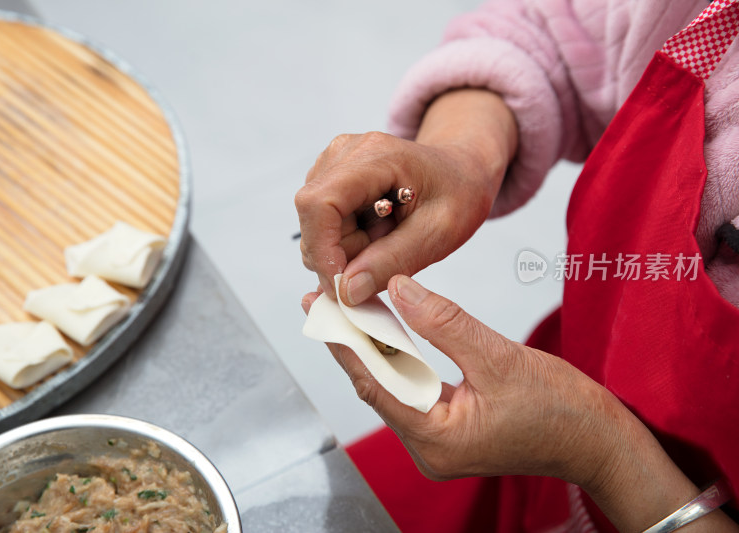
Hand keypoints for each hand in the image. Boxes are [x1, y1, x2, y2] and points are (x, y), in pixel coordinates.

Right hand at [295, 89, 517, 305]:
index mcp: (375, 156)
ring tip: (388, 237)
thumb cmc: (457, 194)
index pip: (319, 204)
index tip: (344, 285)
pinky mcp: (329, 178)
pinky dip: (346, 240)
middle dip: (343, 254)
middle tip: (388, 252)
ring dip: (347, 248)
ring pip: (315, 227)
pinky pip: (321, 225)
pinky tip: (376, 230)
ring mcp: (333, 162)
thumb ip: (392, 261)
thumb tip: (346, 290)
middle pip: (314, 220)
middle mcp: (344, 152)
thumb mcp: (439, 233)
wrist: (460, 171)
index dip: (322, 250)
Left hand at [304, 274, 608, 483]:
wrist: (599, 443)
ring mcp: (439, 441)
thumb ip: (444, 323)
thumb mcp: (499, 359)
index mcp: (436, 440)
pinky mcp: (451, 429)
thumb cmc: (562, 412)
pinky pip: (413, 388)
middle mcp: (429, 447)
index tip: (318, 308)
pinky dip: (400, 357)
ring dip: (374, 347)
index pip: (374, 382)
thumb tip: (399, 288)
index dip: (345, 341)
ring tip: (347, 309)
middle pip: (377, 385)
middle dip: (351, 341)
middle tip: (323, 303)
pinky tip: (387, 331)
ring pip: (393, 385)